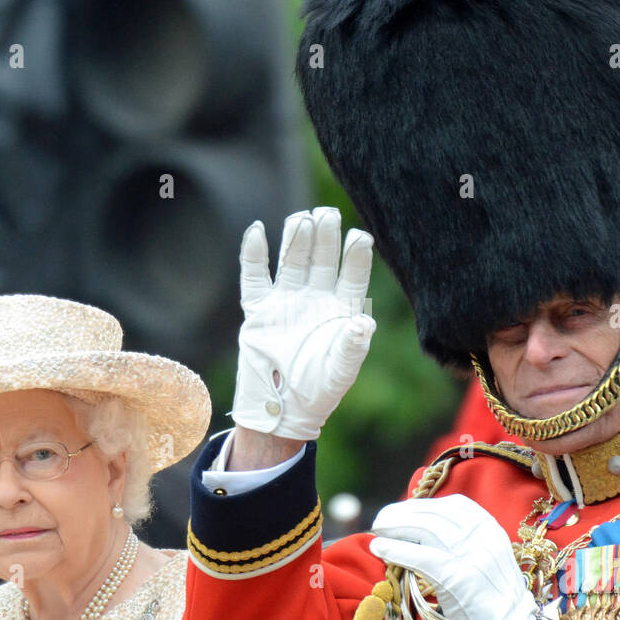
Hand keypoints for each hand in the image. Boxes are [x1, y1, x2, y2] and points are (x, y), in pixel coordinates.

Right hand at [230, 207, 376, 440]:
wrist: (282, 407)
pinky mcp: (259, 309)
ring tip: (302, 218)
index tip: (361, 237)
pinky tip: (257, 231)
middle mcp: (315, 297)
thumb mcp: (341, 370)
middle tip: (328, 213)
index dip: (356, 256)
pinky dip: (254, 254)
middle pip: (321, 258)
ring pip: (292, 260)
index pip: (352, 275)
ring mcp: (287, 300)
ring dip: (296, 239)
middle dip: (326, 235)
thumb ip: (352, 346)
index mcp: (341, 309)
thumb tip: (365, 323)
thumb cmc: (319, 389)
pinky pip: (255, 275)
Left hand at [369, 494, 538, 619]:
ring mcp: (472, 556)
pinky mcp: (458, 578)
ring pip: (425, 529)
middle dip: (402, 514)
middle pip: (434, 515)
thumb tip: (421, 532)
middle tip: (380, 520)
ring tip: (377, 531)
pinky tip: (380, 549)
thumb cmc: (492, 601)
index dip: (422, 506)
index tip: (401, 510)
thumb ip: (462, 544)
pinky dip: (396, 549)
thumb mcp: (486, 561)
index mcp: (490, 529)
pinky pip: (420, 556)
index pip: (451, 505)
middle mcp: (483, 537)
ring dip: (394, 527)